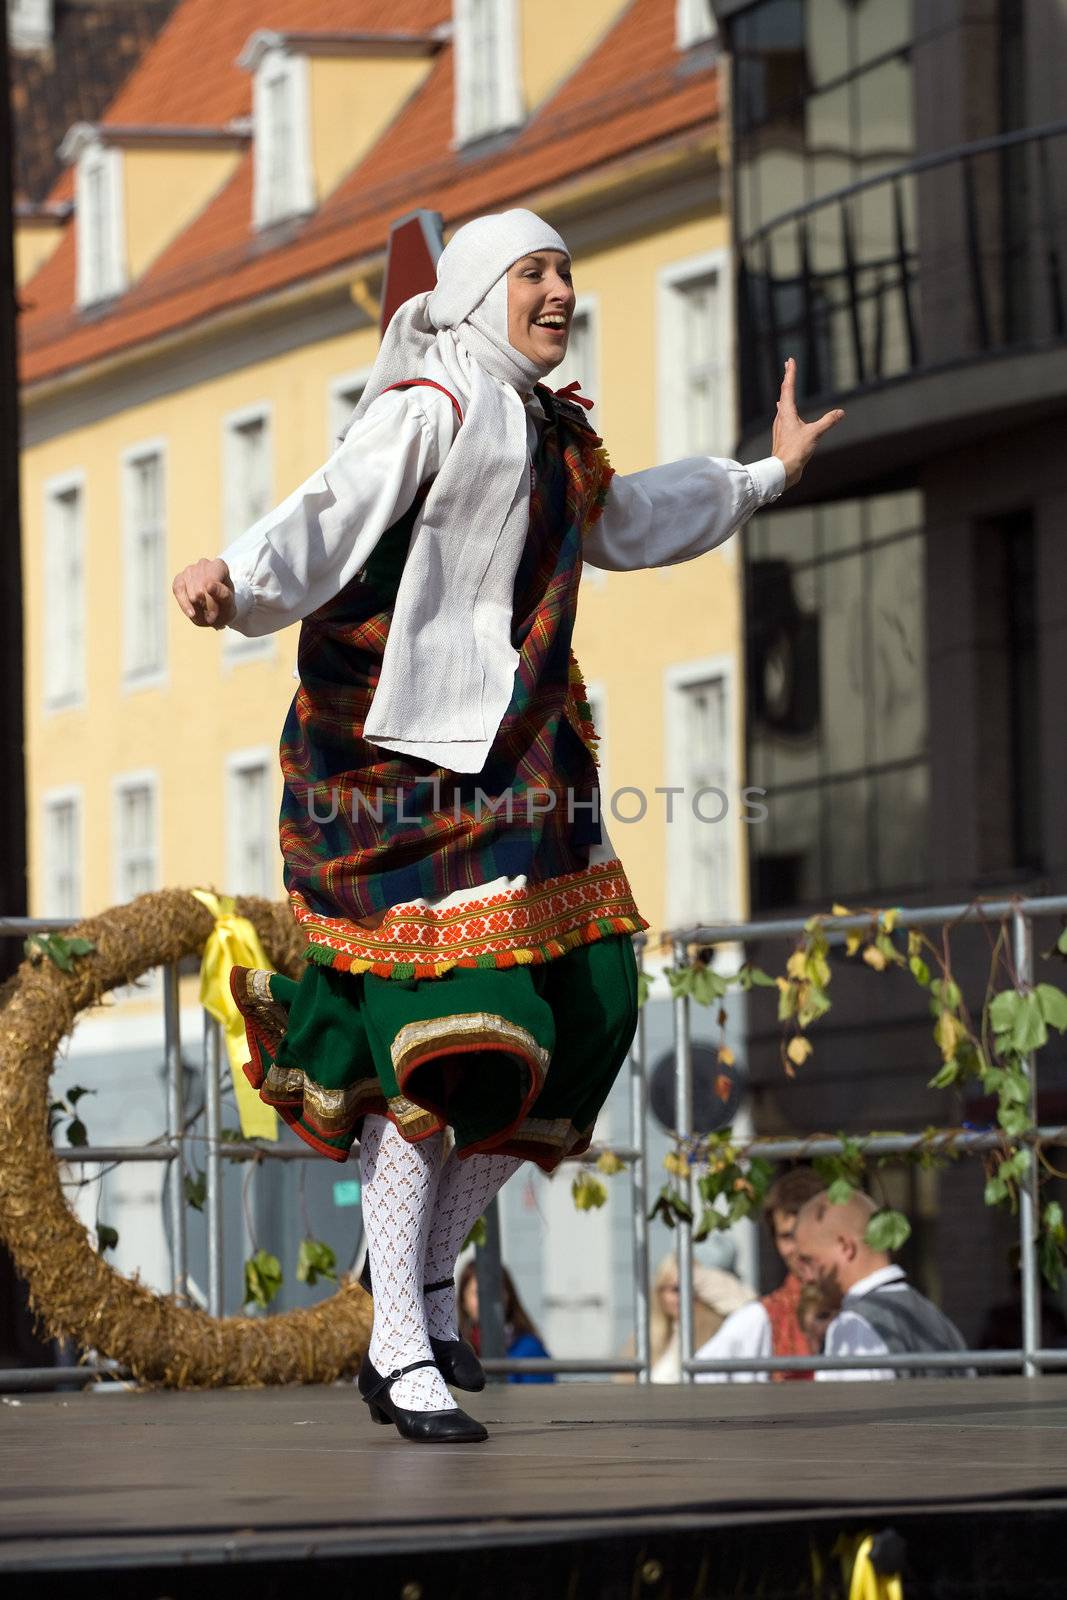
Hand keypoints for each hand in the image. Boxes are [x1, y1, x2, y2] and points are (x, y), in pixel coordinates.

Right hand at [172, 558, 235, 628]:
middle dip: (205, 605)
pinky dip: (184, 604)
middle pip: (200, 588)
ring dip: (196, 607)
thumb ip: (223, 594)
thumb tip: (209, 585)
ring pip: (190, 592)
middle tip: (212, 614)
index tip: (214, 614)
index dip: (211, 601)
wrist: (217, 611)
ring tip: (204, 612)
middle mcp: (204, 564)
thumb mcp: (229, 603)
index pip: (211, 581)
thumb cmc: (225, 605)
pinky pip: (178, 591)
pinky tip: (191, 613)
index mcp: (219, 566)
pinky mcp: (179, 579)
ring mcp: (189, 570)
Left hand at [771, 357, 844, 488]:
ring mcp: (780, 426)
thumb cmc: (796, 451)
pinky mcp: (782, 435)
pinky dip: (785, 408)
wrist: (783, 470)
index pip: (788, 388)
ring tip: (786, 386)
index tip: (790, 360)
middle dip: (788, 378)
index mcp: (787, 413)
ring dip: (785, 393)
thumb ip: (828, 421)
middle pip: (784, 393)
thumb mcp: (815, 434)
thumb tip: (841, 412)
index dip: (791, 373)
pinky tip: (783, 412)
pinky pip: (783, 416)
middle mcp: (781, 417)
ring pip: (782, 405)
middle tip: (788, 365)